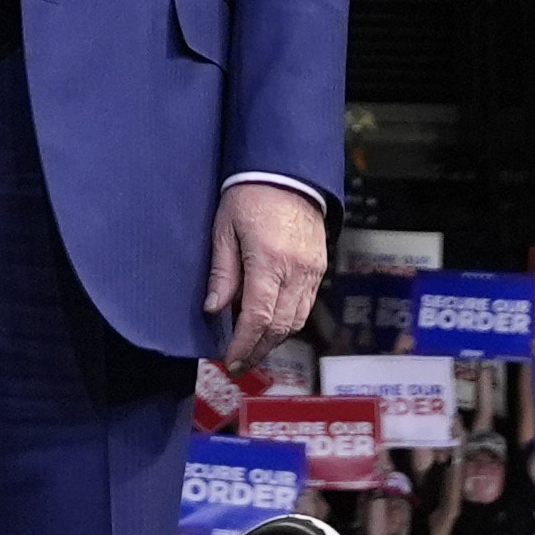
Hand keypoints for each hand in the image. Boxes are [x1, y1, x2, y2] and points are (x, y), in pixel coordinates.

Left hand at [202, 182, 325, 376]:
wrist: (288, 170)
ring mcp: (312, 270)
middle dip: (257, 350)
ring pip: (296, 320)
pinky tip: (270, 324)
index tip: (229, 361)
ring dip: (273, 340)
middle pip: (279, 327)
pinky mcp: (320, 266)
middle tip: (237, 364)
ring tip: (251, 348)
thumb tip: (214, 309)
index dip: (243, 345)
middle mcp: (296, 270)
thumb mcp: (224, 229)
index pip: (257, 318)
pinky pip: (306, 305)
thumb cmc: (250, 194)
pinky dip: (288, 321)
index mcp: (269, 261)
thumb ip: (222, 272)